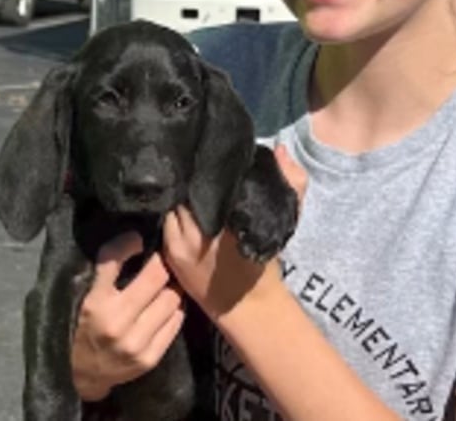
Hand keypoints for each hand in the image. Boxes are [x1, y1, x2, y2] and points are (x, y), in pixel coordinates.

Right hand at [71, 232, 185, 400]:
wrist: (79, 375)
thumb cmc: (77, 326)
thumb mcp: (80, 296)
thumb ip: (101, 272)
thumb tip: (132, 239)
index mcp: (92, 301)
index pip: (114, 259)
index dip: (129, 243)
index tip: (136, 240)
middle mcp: (116, 321)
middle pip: (156, 277)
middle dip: (160, 263)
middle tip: (160, 258)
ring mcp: (136, 342)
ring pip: (172, 298)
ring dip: (171, 286)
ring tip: (165, 282)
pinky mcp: (150, 357)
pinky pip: (176, 321)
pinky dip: (174, 308)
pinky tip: (166, 304)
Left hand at [163, 145, 306, 319]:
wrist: (247, 305)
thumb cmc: (266, 264)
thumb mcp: (283, 220)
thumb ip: (291, 183)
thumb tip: (278, 149)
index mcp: (226, 219)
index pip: (203, 181)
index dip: (202, 166)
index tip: (205, 154)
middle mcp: (198, 230)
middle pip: (182, 190)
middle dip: (186, 176)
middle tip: (191, 163)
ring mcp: (179, 243)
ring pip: (169, 205)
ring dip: (175, 194)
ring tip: (182, 180)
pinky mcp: (169, 253)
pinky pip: (163, 222)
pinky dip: (168, 212)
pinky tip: (174, 203)